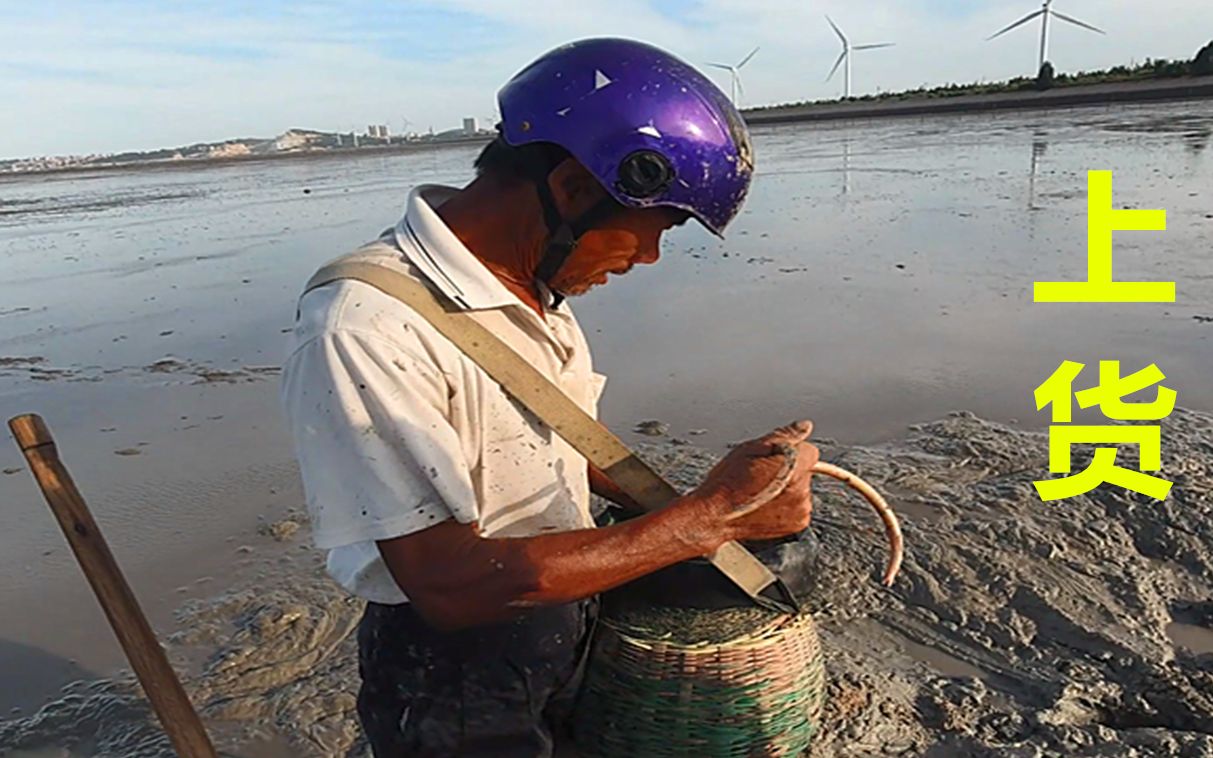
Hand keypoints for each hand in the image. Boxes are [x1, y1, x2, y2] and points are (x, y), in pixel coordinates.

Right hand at [688, 420, 817, 543]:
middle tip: (760, 476)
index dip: (790, 452)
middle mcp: (802, 490)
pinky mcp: (797, 524)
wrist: (715, 516)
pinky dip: (786, 506)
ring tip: (760, 493)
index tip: (772, 458)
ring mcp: (801, 510)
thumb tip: (805, 426)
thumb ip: (784, 436)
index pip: (810, 451)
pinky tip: (765, 506)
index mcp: (794, 467)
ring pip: (801, 490)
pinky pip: (798, 508)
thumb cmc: (727, 482)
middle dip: (789, 471)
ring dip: (787, 490)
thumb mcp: (750, 448)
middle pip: (805, 472)